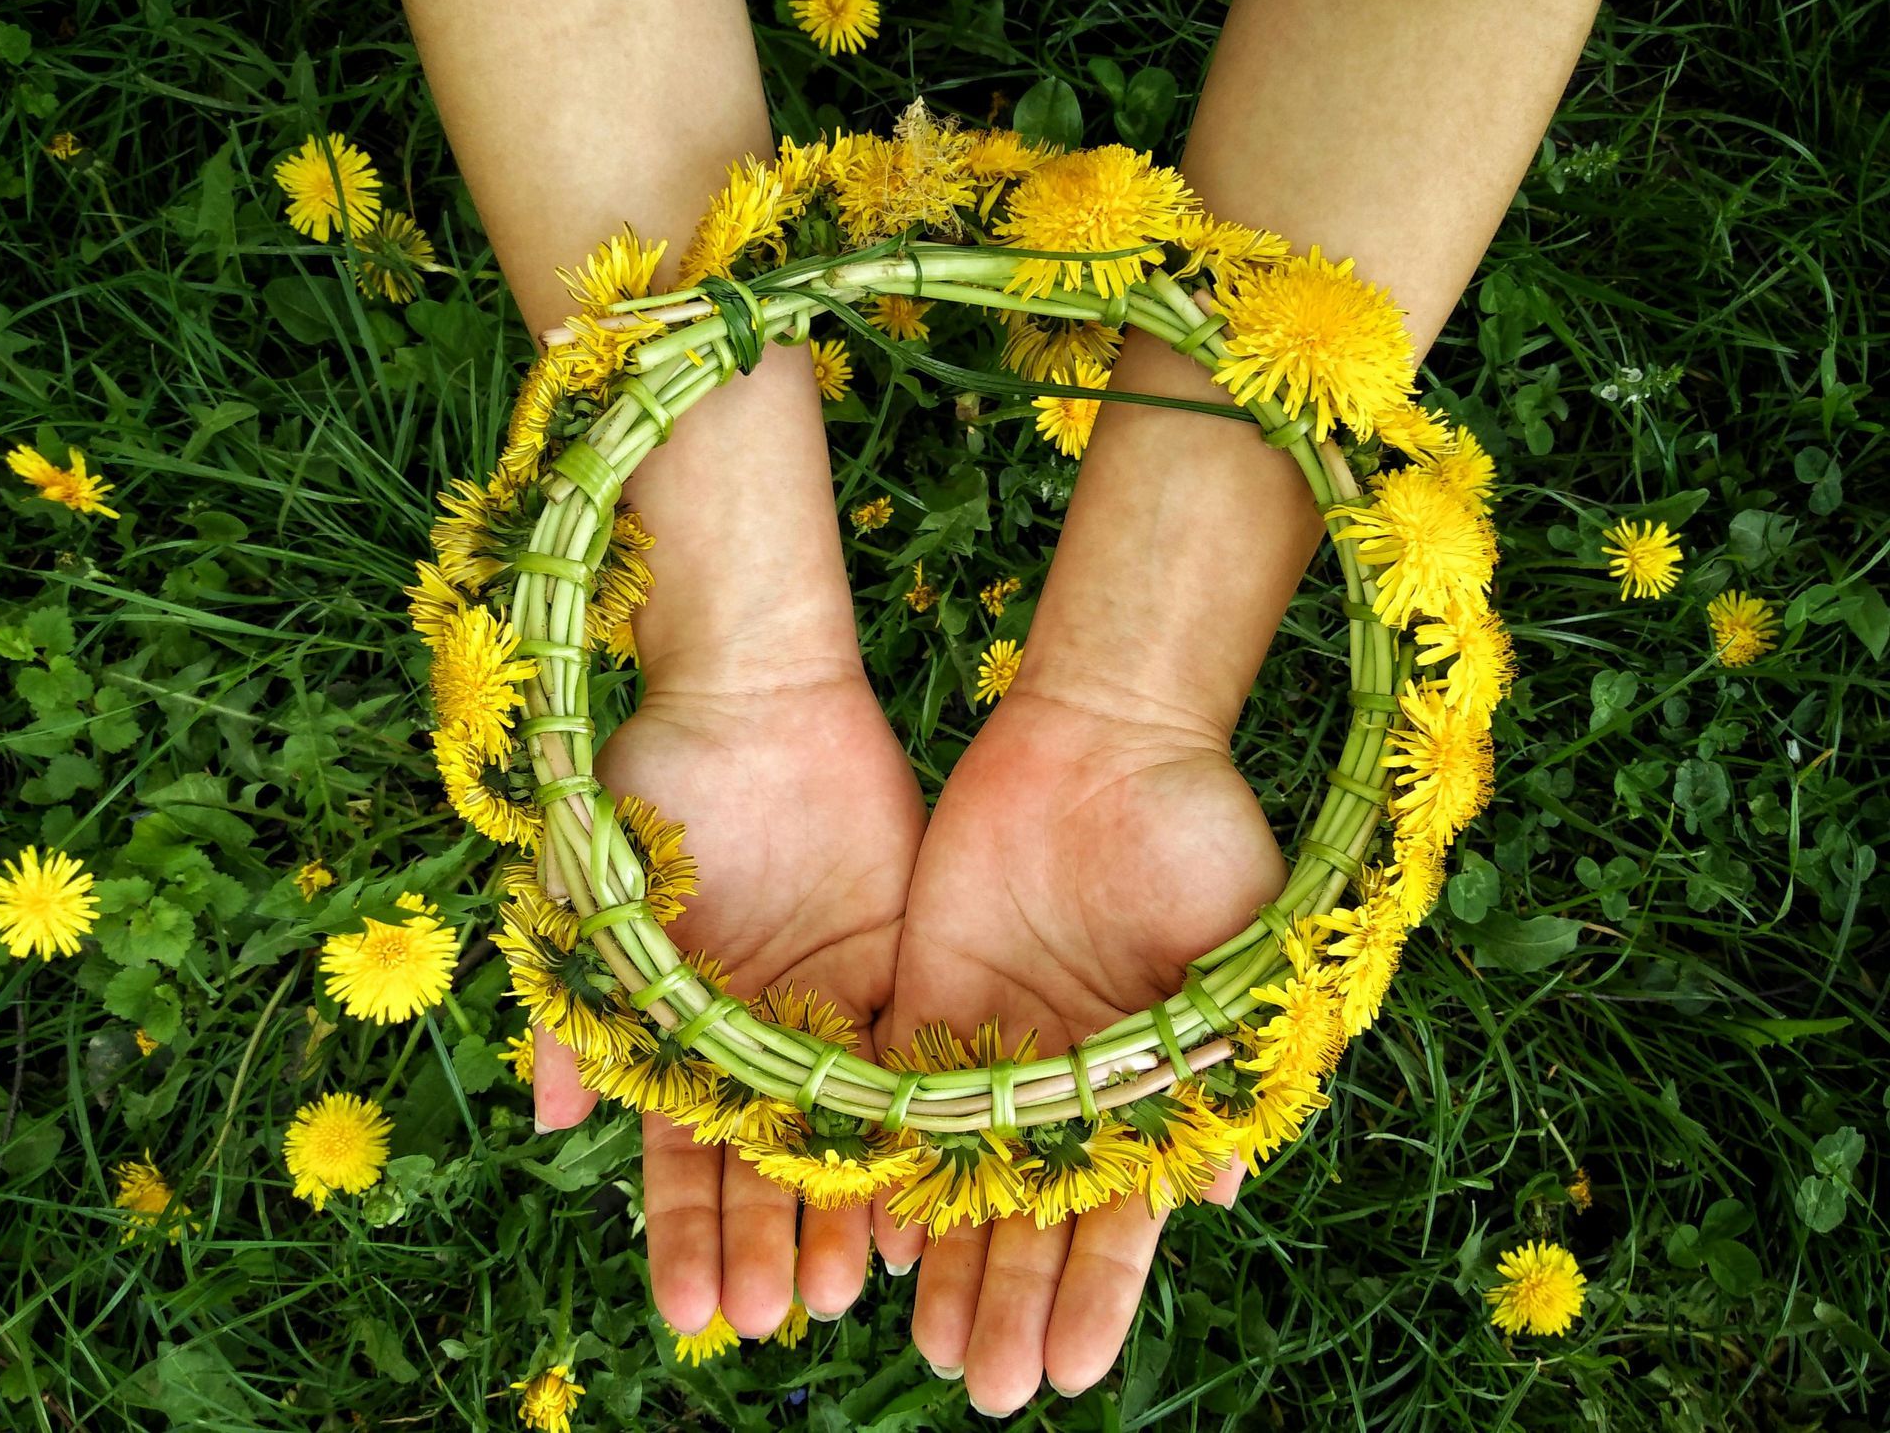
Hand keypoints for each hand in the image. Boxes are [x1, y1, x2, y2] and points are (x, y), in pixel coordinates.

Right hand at [529, 664, 924, 1336]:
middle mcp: (757, 1032)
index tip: (691, 1311)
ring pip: (842, 1130)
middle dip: (765, 1240)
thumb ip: (578, 1004)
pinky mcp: (900, 965)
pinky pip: (911, 1061)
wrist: (750, 694)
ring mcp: (832, 1005)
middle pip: (764, 1161)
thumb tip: (553, 1123)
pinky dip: (914, 1128)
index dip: (684, 1232)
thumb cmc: (653, 787)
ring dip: (841, 1209)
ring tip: (848, 1288)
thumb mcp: (595, 898)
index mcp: (681, 1027)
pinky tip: (918, 1197)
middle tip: (775, 1317)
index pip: (681, 1155)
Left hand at [874, 680, 1288, 1411]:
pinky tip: (865, 1232)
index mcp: (1145, 1083)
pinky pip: (893, 1095)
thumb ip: (1221, 1058)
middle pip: (1028, 1213)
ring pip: (955, 1174)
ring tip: (924, 1344)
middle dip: (1008, 1297)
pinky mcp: (922, 995)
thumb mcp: (1235, 941)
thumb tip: (1221, 1187)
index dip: (1097, 1292)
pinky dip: (880, 1161)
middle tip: (985, 1387)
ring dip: (941, 1259)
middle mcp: (1063, 1081)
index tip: (1070, 1370)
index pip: (1117, 1213)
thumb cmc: (1194, 829)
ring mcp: (990, 1043)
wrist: (1101, 733)